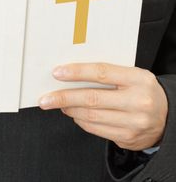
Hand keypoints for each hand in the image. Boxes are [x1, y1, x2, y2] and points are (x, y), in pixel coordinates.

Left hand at [38, 63, 167, 150]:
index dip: (76, 72)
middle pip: (91, 98)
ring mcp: (133, 122)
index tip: (58, 73)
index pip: (101, 72)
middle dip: (63, 97)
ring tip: (59, 103)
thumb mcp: (131, 75)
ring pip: (90, 115)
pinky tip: (75, 114)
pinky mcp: (128, 137)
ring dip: (69, 109)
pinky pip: (95, 129)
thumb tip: (72, 73)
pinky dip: (80, 121)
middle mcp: (137, 101)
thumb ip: (107, 73)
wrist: (167, 116)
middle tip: (46, 98)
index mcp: (138, 79)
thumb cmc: (142, 90)